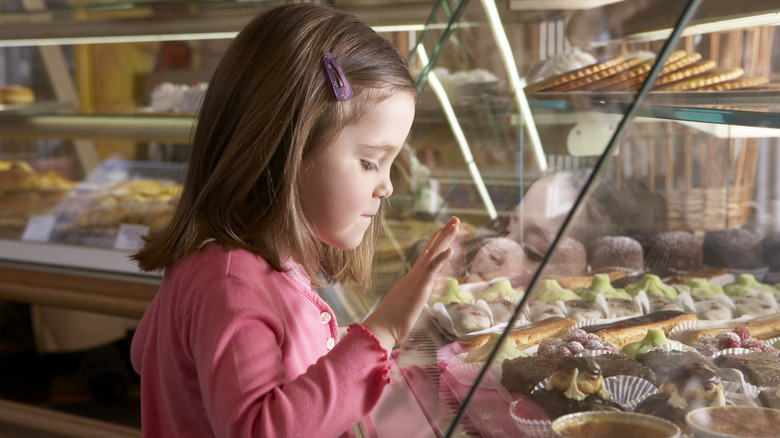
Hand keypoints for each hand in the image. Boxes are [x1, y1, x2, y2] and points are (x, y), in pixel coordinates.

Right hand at [363, 216, 459, 351]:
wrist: (381, 328)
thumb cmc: (391, 323)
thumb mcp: (405, 307)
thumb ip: (410, 301)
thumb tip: (411, 303)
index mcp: (412, 279)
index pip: (427, 256)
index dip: (436, 242)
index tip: (444, 230)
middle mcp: (414, 275)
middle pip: (431, 249)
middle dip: (444, 234)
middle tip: (455, 219)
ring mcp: (416, 280)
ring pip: (433, 255)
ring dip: (445, 239)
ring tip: (455, 225)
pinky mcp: (419, 288)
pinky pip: (431, 270)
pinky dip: (441, 258)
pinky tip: (451, 249)